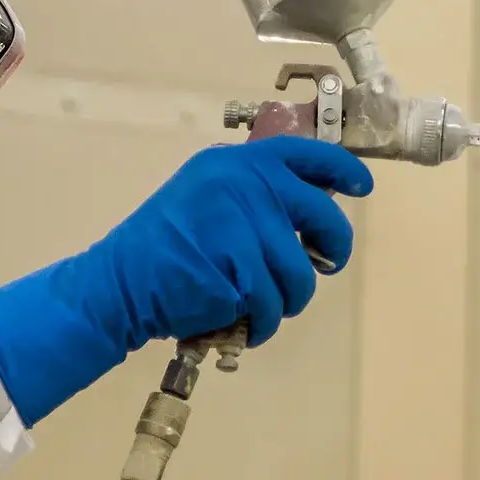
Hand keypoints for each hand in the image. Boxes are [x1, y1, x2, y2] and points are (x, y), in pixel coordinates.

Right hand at [0, 136, 373, 424]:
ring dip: (290, 299)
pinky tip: (247, 325)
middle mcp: (243, 184)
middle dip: (332, 249)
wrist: (119, 283)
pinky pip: (273, 303)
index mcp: (237, 163)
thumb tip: (313, 206)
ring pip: (299, 272)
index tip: (361, 188)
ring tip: (268, 309)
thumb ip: (252, 194)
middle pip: (321, 215)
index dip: (342, 171)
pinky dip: (266, 323)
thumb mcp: (206, 198)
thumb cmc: (163, 247)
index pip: (307, 155)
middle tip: (323, 266)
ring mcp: (242, 224)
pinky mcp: (238, 266)